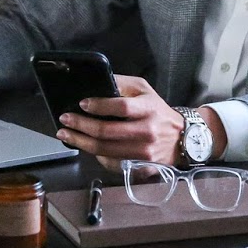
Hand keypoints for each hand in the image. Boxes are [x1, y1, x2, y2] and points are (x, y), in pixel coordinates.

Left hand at [55, 75, 183, 163]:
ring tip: (66, 134)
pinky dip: (95, 154)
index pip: (122, 107)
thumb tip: (98, 82)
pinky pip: (111, 162)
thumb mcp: (144, 90)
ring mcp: (143, 152)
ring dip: (81, 142)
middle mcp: (147, 131)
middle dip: (81, 125)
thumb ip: (122, 84)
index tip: (82, 104)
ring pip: (105, 149)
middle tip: (65, 120)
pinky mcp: (140, 166)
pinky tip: (85, 146)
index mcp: (149, 109)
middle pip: (108, 132)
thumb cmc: (158, 112)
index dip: (99, 106)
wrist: (182, 139)